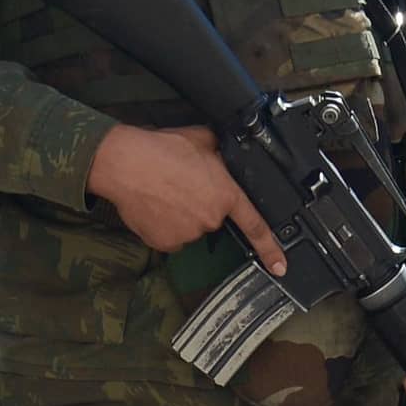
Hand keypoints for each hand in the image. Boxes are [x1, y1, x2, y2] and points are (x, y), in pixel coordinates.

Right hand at [87, 122, 286, 268]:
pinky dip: (164, 225)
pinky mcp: (166, 242)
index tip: (279, 266)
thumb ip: (220, 150)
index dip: (270, 248)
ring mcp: (188, 234)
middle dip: (201, 204)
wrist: (125, 164)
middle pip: (212, 217)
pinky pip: (171, 236)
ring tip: (164, 192)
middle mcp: (210, 218)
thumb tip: (225, 148)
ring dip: (181, 214)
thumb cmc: (160, 150)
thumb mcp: (201, 139)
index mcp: (225, 194)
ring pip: (190, 227)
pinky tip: (155, 206)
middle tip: (182, 185)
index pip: (254, 225)